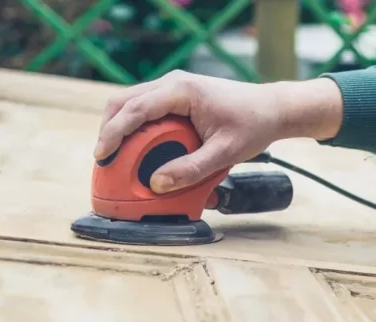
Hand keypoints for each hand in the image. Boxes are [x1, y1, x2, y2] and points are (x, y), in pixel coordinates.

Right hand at [94, 71, 343, 193]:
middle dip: (109, 130)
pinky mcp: (177, 98)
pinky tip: (136, 150)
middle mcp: (173, 83)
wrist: (274, 108)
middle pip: (124, 102)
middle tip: (103, 160)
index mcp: (182, 90)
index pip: (135, 109)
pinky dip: (135, 128)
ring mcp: (173, 88)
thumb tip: (158, 184)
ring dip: (120, 128)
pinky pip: (146, 110)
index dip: (114, 132)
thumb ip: (192, 169)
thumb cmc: (253, 125)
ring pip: (132, 104)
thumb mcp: (225, 152)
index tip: (102, 155)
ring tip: (116, 158)